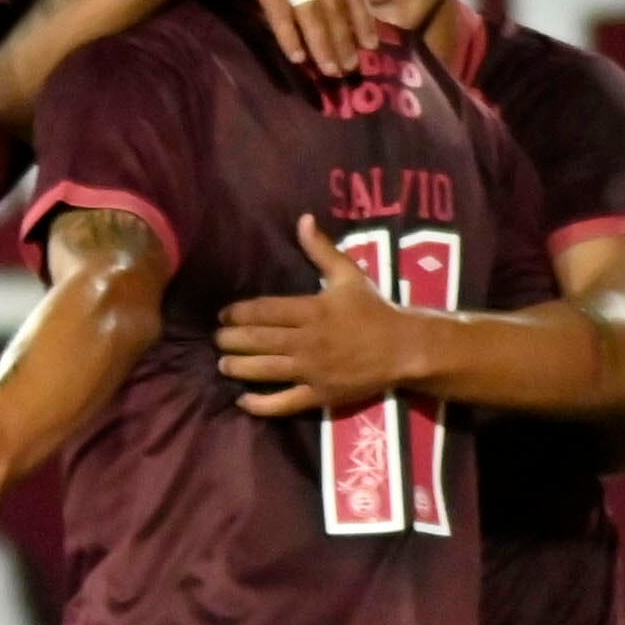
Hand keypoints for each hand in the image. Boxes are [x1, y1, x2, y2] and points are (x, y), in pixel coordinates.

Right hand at [175, 0, 374, 74]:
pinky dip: (290, 37)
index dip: (363, 19)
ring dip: (323, 45)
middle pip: (335, 6)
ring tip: (330, 70)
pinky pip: (281, 13)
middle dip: (344, 40)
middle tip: (351, 68)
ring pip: (313, 13)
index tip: (371, 45)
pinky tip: (296, 57)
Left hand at [216, 217, 419, 414]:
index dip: (237, 313)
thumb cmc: (375, 310)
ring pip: (264, 370)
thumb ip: (322, 250)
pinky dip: (260, 405)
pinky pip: (283, 403)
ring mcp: (312, 370)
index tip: (223, 315)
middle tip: (217, 339)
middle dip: (231, 340)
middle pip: (257, 340)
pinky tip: (243, 401)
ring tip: (223, 364)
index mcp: (312, 310)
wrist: (406, 348)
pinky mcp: (320, 395)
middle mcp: (307, 340)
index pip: (263, 311)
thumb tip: (303, 220)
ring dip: (238, 367)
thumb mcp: (349, 276)